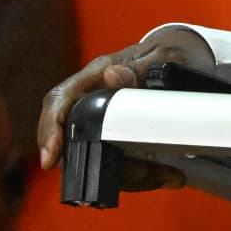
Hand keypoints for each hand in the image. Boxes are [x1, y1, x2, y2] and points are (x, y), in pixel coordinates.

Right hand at [35, 32, 212, 188]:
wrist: (181, 59)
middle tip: (144, 175)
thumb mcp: (162, 56)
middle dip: (105, 167)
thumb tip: (113, 76)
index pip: (60, 101)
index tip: (50, 158)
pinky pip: (122, 166)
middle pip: (79, 143)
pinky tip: (171, 175)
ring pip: (102, 161)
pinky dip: (145, 176)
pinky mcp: (119, 141)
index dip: (49, 130)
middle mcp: (93, 102)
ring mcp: (104, 124)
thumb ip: (139, 68)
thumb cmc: (166, 54)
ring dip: (133, 176)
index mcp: (95, 76)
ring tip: (170, 176)